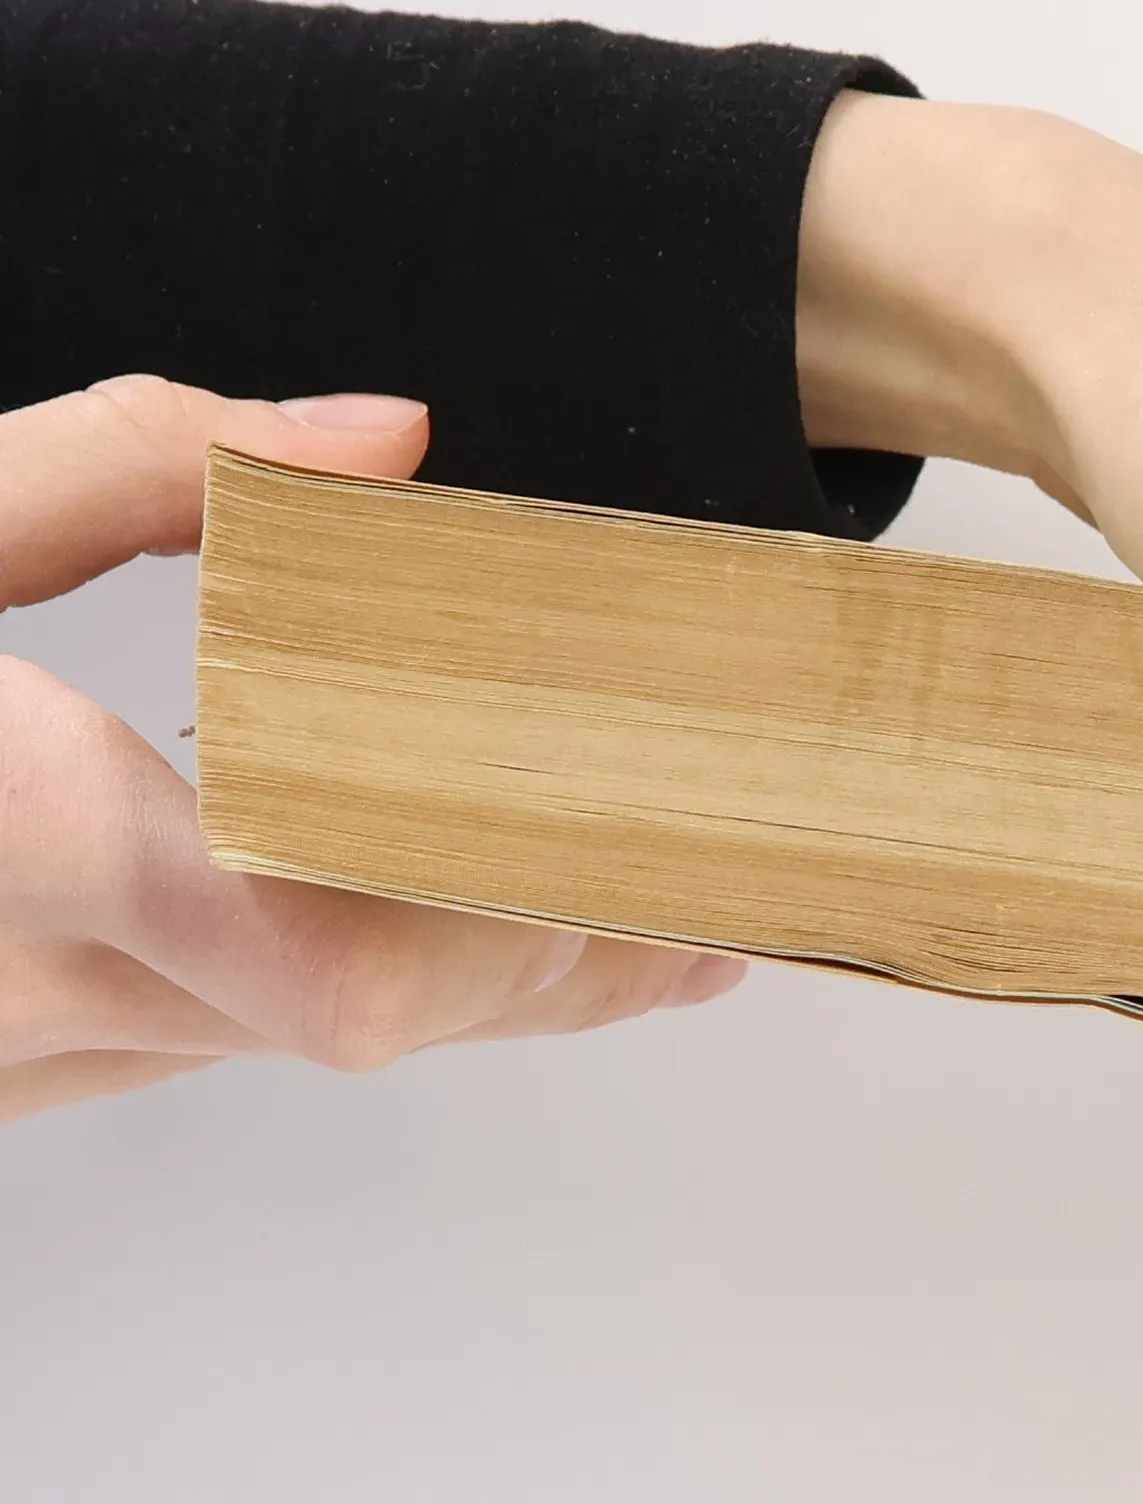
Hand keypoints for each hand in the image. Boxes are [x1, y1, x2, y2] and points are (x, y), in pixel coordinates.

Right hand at [0, 377, 743, 1125]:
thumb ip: (131, 463)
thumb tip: (382, 442)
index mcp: (14, 833)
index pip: (326, 955)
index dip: (505, 922)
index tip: (627, 854)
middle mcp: (36, 988)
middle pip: (378, 1011)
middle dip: (552, 938)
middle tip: (712, 885)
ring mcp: (33, 1055)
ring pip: (325, 1044)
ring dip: (498, 981)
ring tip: (666, 933)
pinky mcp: (39, 1062)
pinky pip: (248, 1043)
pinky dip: (379, 990)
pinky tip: (480, 955)